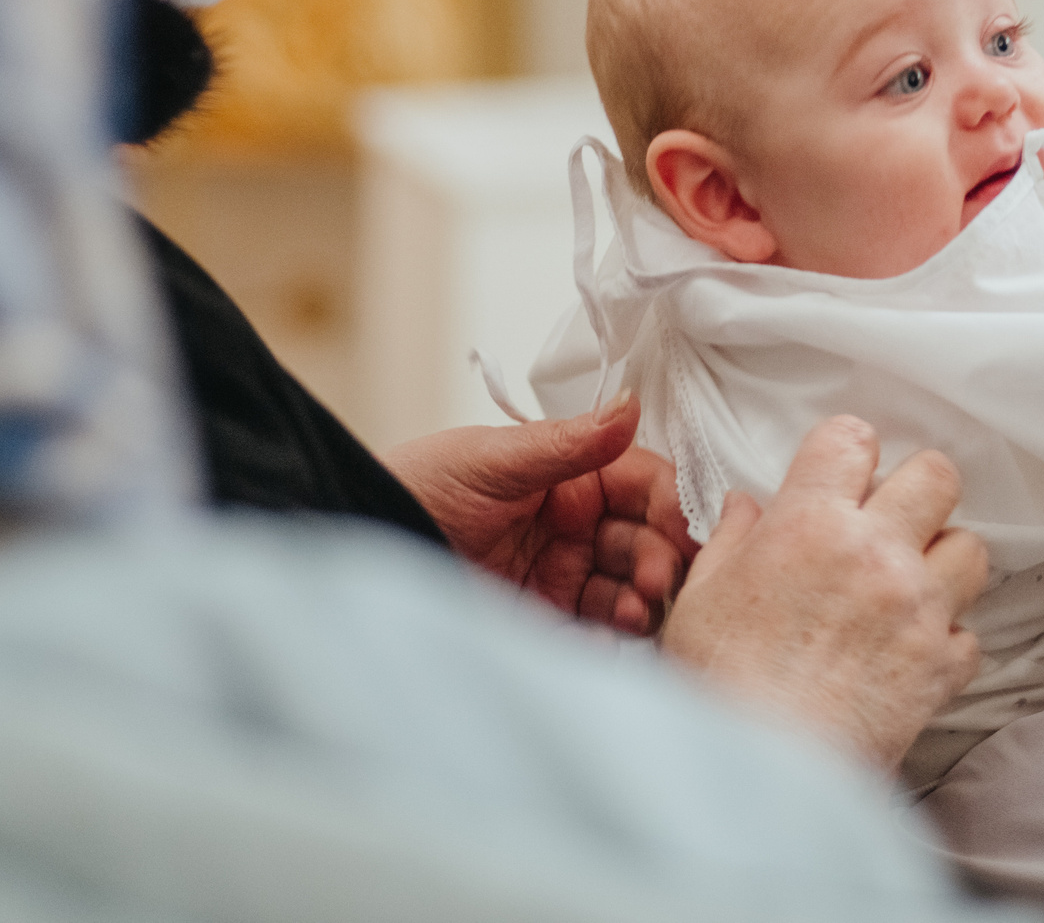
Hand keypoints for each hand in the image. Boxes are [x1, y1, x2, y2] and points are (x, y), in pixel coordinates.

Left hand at [382, 397, 694, 635]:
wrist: (360, 541)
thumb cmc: (415, 489)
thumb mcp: (490, 460)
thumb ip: (565, 443)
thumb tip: (628, 407)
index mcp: (571, 476)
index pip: (644, 484)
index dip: (671, 504)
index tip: (683, 528)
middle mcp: (575, 525)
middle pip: (648, 540)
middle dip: (664, 559)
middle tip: (657, 581)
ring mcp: (563, 574)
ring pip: (631, 587)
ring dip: (644, 599)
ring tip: (633, 611)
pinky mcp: (547, 621)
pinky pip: (600, 631)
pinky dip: (617, 636)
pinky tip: (615, 636)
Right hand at [660, 414, 990, 771]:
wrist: (756, 777)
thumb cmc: (718, 688)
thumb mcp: (700, 599)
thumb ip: (730, 542)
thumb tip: (745, 508)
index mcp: (809, 524)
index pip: (852, 439)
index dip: (846, 453)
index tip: (839, 475)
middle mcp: (875, 553)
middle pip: (936, 476)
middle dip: (917, 490)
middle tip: (890, 520)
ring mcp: (917, 608)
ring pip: (970, 548)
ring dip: (943, 561)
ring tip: (909, 586)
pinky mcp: (941, 665)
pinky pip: (969, 633)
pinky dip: (947, 640)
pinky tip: (912, 652)